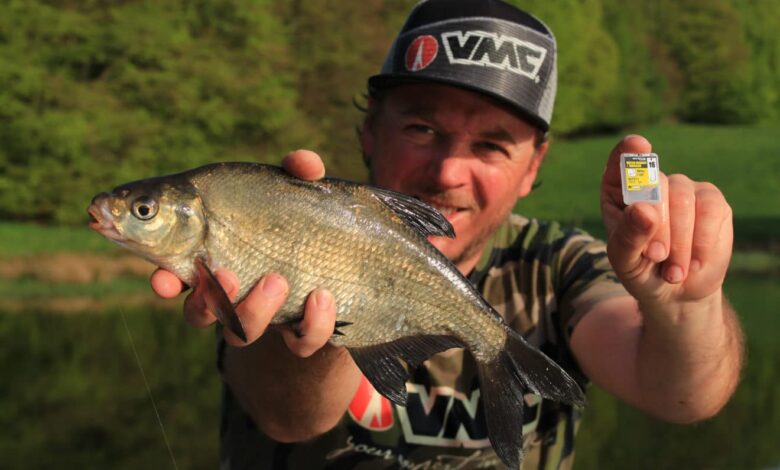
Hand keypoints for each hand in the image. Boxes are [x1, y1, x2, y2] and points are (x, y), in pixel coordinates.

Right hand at [150, 150, 336, 354]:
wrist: (349, 269)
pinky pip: (300, 343)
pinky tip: (322, 297)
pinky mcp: (304, 333)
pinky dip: (311, 324)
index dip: (164, 281)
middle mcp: (234, 295)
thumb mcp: (301, 193)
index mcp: (217, 258)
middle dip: (207, 300)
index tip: (164, 279)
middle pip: (200, 313)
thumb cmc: (305, 224)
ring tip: (278, 280)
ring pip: (242, 335)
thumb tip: (303, 162)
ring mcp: (267, 317)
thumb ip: (298, 174)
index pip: (176, 274)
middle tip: (226, 273)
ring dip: (255, 310)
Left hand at [600, 135, 732, 307]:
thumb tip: (645, 210)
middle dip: (657, 226)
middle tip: (655, 257)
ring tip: (672, 271)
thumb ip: (629, 236)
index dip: (628, 152)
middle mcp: (652, 183)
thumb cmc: (640, 270)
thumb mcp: (625, 260)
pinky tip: (693, 264)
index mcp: (619, 193)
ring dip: (679, 242)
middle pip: (656, 184)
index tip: (638, 146)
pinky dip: (702, 241)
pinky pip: (711, 210)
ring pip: (684, 199)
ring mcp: (683, 189)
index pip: (621, 164)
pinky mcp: (711, 202)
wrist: (675, 292)